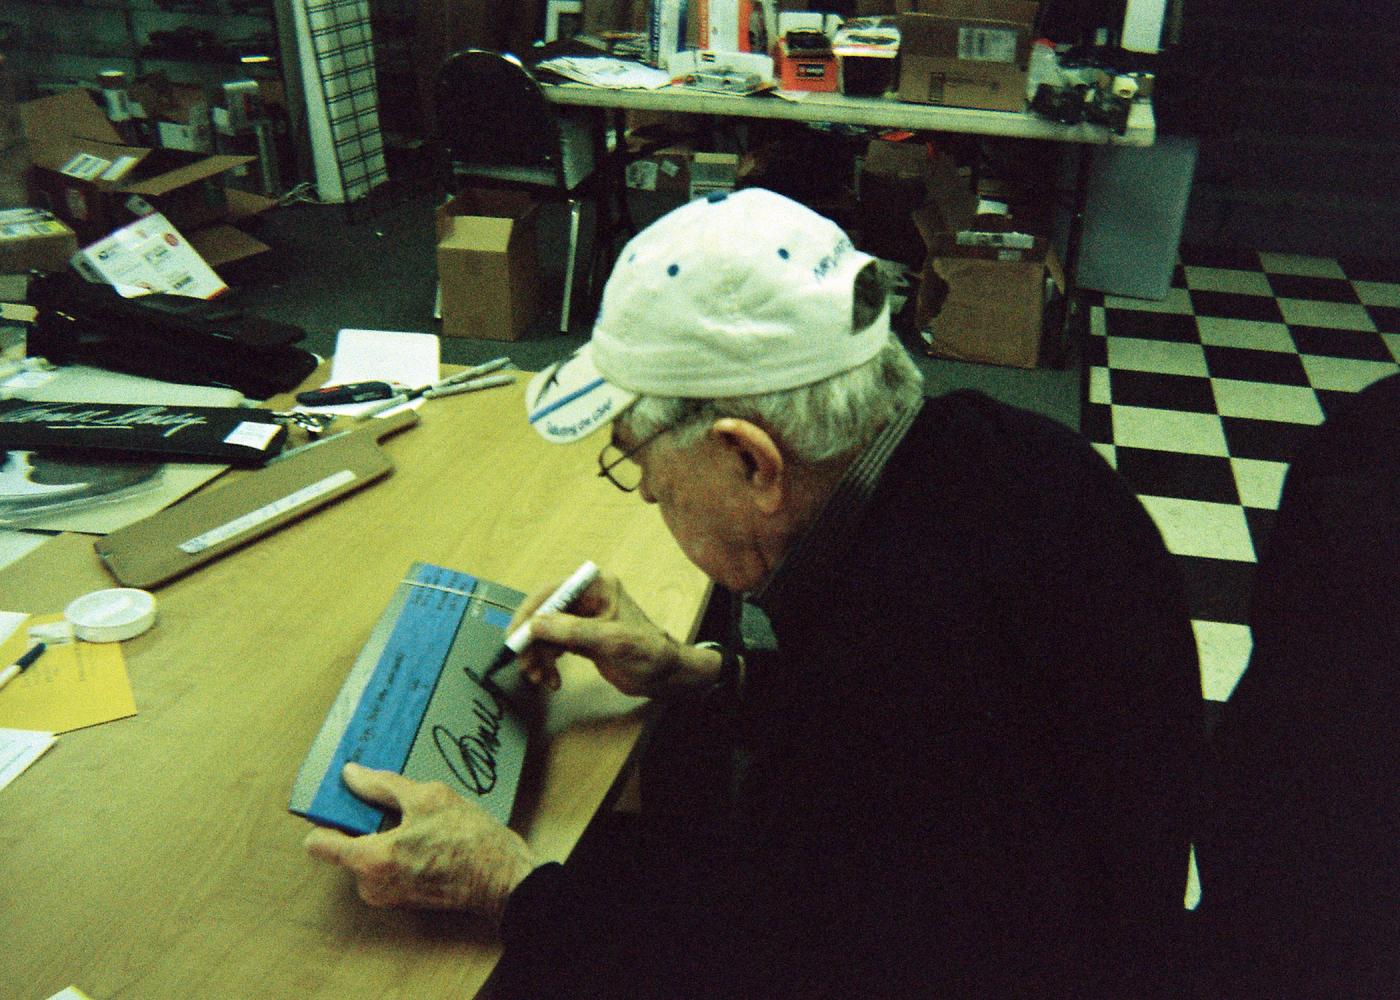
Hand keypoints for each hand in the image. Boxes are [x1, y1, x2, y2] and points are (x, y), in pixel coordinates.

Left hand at [303, 762, 537, 926]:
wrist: (503, 879)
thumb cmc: (470, 841)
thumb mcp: (427, 797)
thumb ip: (381, 785)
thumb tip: (352, 775)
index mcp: (370, 861)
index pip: (319, 843)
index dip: (328, 816)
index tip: (340, 800)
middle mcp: (371, 886)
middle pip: (347, 845)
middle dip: (365, 824)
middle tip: (394, 804)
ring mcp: (387, 896)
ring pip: (369, 855)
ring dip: (385, 836)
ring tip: (418, 820)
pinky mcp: (404, 899)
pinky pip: (387, 868)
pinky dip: (398, 850)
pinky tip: (426, 836)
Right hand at [512, 570, 717, 697]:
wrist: (667, 676)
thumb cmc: (648, 653)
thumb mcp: (611, 642)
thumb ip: (574, 631)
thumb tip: (535, 624)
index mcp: (595, 586)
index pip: (550, 592)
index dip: (528, 613)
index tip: (515, 637)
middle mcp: (586, 597)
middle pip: (542, 613)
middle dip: (531, 641)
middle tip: (525, 667)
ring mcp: (582, 618)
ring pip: (545, 633)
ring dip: (537, 656)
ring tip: (540, 679)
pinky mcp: (581, 637)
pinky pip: (553, 646)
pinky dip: (547, 663)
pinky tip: (552, 679)